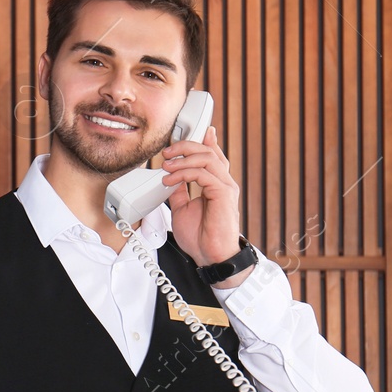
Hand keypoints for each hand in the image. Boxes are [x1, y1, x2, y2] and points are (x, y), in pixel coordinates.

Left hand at [161, 125, 242, 266]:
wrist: (210, 256)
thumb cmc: (201, 237)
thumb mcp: (182, 208)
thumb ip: (179, 191)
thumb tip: (170, 177)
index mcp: (215, 184)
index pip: (211, 155)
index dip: (200, 140)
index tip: (182, 134)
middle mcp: (223, 182)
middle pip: (208, 151)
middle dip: (185, 146)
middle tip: (166, 152)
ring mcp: (225, 187)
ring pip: (206, 158)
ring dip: (182, 159)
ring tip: (166, 166)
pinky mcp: (223, 193)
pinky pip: (203, 173)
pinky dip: (183, 173)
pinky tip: (170, 180)